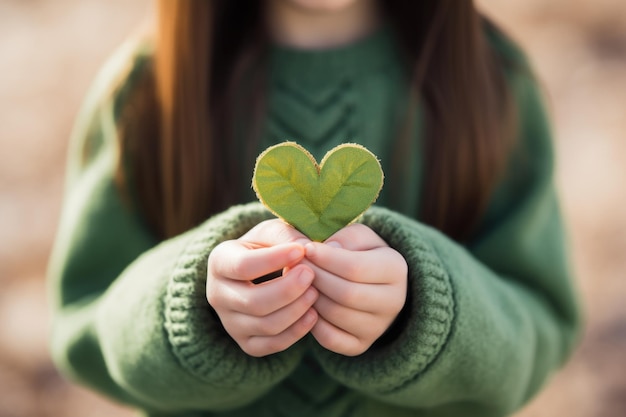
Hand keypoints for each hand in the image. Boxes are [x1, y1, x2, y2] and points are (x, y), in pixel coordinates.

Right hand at [206, 220, 317, 356]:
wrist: (259, 272)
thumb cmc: (267, 246)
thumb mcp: (272, 232)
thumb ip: (287, 235)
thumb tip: (306, 250)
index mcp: (219, 262)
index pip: (243, 266)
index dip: (273, 260)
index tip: (301, 251)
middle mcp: (217, 295)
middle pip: (253, 301)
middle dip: (288, 289)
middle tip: (311, 274)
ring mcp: (230, 323)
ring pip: (265, 325)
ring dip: (295, 310)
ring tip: (315, 292)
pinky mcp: (247, 342)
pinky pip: (272, 345)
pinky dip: (297, 332)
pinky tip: (314, 314)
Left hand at [304, 224, 407, 355]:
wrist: (373, 283)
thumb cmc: (361, 252)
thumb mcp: (358, 235)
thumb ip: (345, 238)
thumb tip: (328, 250)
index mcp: (396, 269)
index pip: (355, 268)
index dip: (325, 259)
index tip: (305, 249)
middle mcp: (393, 302)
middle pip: (346, 294)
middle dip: (315, 278)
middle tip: (295, 265)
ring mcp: (378, 327)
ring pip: (335, 315)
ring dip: (310, 297)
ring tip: (297, 282)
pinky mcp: (360, 345)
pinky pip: (329, 338)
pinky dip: (312, 322)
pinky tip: (305, 303)